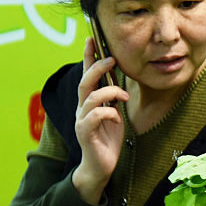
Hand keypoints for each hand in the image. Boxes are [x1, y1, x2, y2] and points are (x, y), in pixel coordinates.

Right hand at [72, 37, 128, 204]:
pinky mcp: (85, 133)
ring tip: (123, 96)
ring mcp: (82, 120)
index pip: (87, 75)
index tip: (92, 39)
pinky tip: (117, 117)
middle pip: (84, 82)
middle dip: (97, 67)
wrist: (101, 167)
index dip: (88, 57)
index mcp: (88, 102)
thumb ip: (112, 98)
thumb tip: (119, 79)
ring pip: (90, 97)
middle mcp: (81, 109)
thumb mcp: (113, 113)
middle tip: (112, 59)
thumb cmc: (107, 139)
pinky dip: (108, 113)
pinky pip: (95, 116)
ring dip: (109, 92)